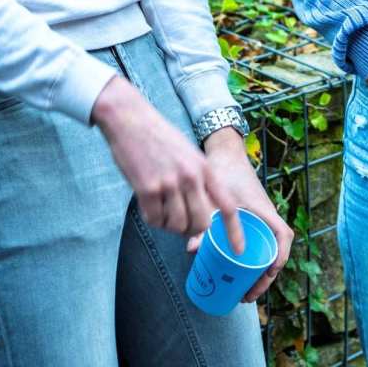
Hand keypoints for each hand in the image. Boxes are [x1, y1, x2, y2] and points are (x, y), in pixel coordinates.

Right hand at [92, 77, 236, 242]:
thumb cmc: (158, 136)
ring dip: (168, 224)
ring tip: (160, 206)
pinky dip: (152, 218)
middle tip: (180, 221)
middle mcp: (190, 177)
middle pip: (201, 223)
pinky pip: (155, 220)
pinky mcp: (147, 188)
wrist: (129, 118)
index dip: (234, 231)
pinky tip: (148, 203)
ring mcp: (169, 183)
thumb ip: (198, 179)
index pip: (227, 205)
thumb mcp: (188, 153)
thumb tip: (204, 211)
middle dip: (191, 229)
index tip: (239, 250)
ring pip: (177, 225)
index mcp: (204, 167)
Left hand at [186, 127, 293, 300]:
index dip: (279, 257)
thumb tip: (192, 249)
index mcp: (264, 209)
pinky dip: (251, 259)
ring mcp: (259, 217)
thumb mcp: (213, 195)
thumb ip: (203, 218)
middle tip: (246, 296)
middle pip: (275, 251)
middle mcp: (266, 215)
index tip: (267, 274)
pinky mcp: (250, 218)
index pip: (283, 235)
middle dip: (264, 277)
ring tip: (241, 292)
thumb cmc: (222, 170)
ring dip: (258, 272)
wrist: (225, 151)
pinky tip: (235, 272)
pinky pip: (257, 242)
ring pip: (266, 250)